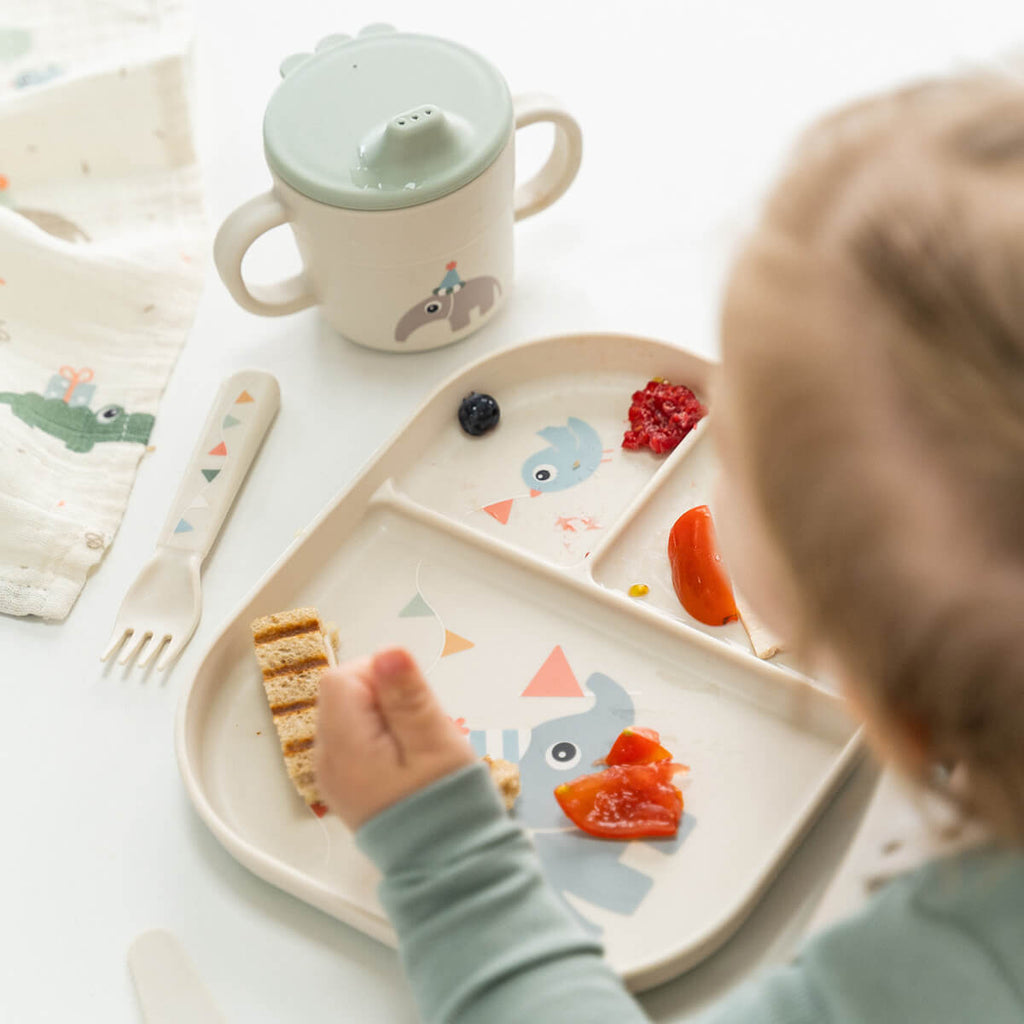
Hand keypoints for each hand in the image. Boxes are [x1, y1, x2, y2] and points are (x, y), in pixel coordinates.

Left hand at [314, 647, 476, 829]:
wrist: (448, 866)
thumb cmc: (446, 803)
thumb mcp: (434, 741)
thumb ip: (408, 695)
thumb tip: (387, 651)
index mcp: (344, 745)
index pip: (342, 677)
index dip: (379, 676)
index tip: (412, 702)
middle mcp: (327, 759)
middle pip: (343, 695)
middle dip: (383, 697)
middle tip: (420, 728)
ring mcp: (333, 775)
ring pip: (350, 717)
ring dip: (383, 718)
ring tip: (416, 748)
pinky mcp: (346, 785)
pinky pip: (355, 741)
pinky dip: (380, 739)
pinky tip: (406, 763)